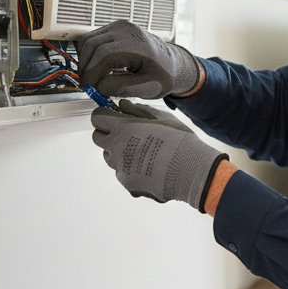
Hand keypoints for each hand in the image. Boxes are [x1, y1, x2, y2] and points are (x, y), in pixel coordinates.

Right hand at [76, 19, 202, 98]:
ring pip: (88, 40)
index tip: (89, 88)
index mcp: (138, 45)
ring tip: (92, 78)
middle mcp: (127, 30)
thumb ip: (122, 87)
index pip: (104, 54)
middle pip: (92, 45)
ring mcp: (120, 26)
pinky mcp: (115, 28)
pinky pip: (93, 38)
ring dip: (85, 60)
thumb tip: (98, 85)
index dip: (92, 72)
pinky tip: (96, 68)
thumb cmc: (162, 75)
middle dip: (85, 67)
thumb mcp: (148, 88)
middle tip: (87, 85)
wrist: (170, 62)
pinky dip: (89, 54)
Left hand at [90, 100, 227, 211]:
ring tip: (143, 153)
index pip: (97, 118)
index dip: (104, 116)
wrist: (190, 170)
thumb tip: (122, 105)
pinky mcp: (127, 183)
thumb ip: (137, 110)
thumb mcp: (161, 117)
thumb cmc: (179, 139)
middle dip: (108, 134)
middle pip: (98, 138)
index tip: (114, 116)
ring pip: (110, 157)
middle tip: (128, 134)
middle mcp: (115, 147)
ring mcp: (119, 167)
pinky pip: (123, 173)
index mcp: (122, 127)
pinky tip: (150, 169)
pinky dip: (131, 170)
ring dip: (119, 153)